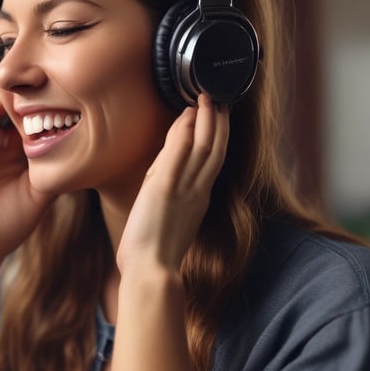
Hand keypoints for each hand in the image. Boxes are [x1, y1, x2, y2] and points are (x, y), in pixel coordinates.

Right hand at [0, 91, 55, 259]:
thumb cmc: (10, 227)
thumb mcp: (41, 198)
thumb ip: (55, 175)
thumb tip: (82, 157)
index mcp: (21, 164)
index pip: (35, 131)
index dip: (49, 115)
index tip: (69, 98)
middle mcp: (3, 154)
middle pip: (17, 118)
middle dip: (31, 100)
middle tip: (49, 79)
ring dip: (11, 99)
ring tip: (29, 82)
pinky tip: (7, 97)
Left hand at [117, 94, 228, 273]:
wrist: (151, 271)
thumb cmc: (153, 251)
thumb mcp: (166, 216)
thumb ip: (167, 193)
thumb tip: (162, 171)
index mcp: (198, 199)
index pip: (210, 161)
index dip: (213, 136)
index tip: (211, 117)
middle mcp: (197, 191)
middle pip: (216, 149)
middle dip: (218, 122)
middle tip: (217, 99)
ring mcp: (184, 189)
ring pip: (204, 146)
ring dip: (206, 119)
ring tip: (206, 99)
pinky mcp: (166, 188)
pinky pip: (180, 154)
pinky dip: (185, 132)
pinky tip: (187, 115)